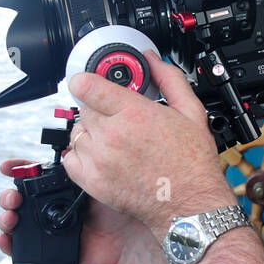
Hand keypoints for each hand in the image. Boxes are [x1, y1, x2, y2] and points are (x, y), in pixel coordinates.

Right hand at [0, 158, 148, 263]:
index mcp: (69, 186)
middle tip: (13, 198)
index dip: (19, 170)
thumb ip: (89, 166)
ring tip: (10, 217)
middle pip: (23, 199)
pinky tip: (4, 240)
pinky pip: (27, 250)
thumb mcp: (108, 180)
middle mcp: (59, 206)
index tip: (7, 166)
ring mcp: (56, 228)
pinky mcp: (57, 250)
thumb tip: (71, 147)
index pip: (37, 175)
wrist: (141, 236)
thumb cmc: (132, 204)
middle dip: (10, 196)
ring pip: (21, 223)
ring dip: (7, 218)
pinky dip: (11, 246)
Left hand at [62, 52, 235, 236]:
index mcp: (135, 114)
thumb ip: (169, 79)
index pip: (88, 86)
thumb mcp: (191, 111)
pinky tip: (101, 155)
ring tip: (114, 138)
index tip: (91, 82)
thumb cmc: (193, 162)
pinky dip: (81, 154)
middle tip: (117, 115)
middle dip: (98, 107)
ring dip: (90, 131)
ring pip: (77, 132)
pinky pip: (70, 159)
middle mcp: (112, 136)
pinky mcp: (92, 181)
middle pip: (83, 108)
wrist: (189, 203)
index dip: (87, 80)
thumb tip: (153, 60)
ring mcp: (99, 160)